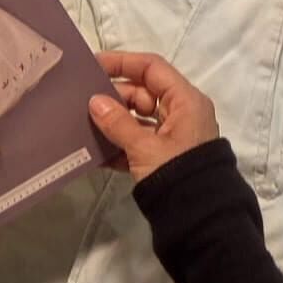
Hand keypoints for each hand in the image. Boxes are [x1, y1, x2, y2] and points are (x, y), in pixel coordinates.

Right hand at [86, 51, 219, 182]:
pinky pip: (139, 141)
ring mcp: (174, 136)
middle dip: (113, 97)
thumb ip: (118, 123)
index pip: (151, 68)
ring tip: (85, 125)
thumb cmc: (176, 173)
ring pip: (139, 119)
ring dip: (114, 122)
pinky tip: (97, 152)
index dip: (122, 63)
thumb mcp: (145, 147)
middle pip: (143, 93)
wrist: (200, 219)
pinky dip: (121, 144)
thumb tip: (94, 102)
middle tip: (83, 101)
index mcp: (185, 101)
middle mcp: (181, 113)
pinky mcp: (165, 157)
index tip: (93, 65)